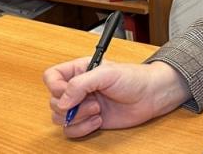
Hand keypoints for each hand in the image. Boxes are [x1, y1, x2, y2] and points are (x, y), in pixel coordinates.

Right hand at [43, 58, 189, 137]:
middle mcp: (78, 88)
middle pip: (53, 101)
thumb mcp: (107, 74)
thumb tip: (62, 102)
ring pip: (59, 118)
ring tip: (97, 111)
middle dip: (71, 106)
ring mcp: (82, 105)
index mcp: (79, 70)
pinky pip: (71, 130)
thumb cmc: (134, 79)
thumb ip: (80, 84)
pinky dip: (82, 129)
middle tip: (92, 102)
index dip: (55, 87)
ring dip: (77, 118)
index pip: (51, 77)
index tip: (68, 93)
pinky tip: (98, 121)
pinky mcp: (88, 120)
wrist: (151, 96)